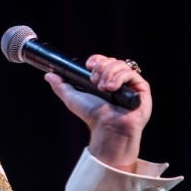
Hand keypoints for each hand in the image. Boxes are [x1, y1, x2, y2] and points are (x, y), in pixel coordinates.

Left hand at [44, 55, 151, 171]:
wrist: (107, 131)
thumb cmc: (93, 117)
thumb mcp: (73, 99)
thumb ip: (61, 86)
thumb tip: (48, 75)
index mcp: (107, 80)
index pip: (104, 61)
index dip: (97, 59)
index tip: (88, 65)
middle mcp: (120, 82)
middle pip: (113, 61)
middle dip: (101, 67)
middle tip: (94, 81)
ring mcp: (132, 86)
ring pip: (122, 65)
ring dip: (109, 73)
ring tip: (102, 88)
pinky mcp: (142, 91)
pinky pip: (133, 74)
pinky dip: (120, 77)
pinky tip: (111, 88)